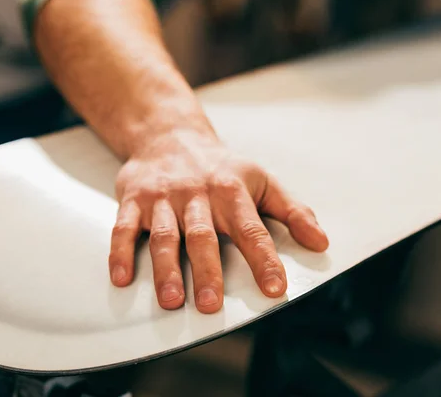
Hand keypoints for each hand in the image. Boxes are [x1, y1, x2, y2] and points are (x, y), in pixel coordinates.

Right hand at [108, 130, 328, 313]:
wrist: (170, 136)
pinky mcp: (135, 200)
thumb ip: (292, 211)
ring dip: (166, 268)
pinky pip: (124, 227)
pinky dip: (120, 252)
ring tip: (170, 300)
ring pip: (164, 235)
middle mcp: (197, 195)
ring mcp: (163, 198)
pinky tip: (122, 278)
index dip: (263, 259)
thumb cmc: (220, 167)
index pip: (251, 229)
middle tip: (210, 305)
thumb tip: (320, 242)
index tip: (274, 288)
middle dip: (207, 271)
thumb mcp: (261, 180)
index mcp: (232, 191)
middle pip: (202, 236)